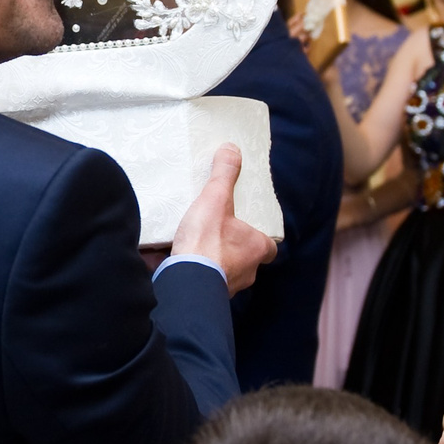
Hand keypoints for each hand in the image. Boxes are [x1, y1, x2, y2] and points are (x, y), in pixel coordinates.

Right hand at [169, 144, 276, 294]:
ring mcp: (227, 287)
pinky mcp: (205, 294)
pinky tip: (174, 259)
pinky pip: (201, 280)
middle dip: (233, 248)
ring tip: (194, 243)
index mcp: (256, 249)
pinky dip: (192, 271)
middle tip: (217, 232)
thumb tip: (232, 149)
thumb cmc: (207, 241)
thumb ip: (224, 174)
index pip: (269, 246)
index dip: (259, 237)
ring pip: (224, 271)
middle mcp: (247, 272)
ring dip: (212, 260)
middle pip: (246, 259)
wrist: (186, 281)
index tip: (247, 228)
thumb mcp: (216, 199)